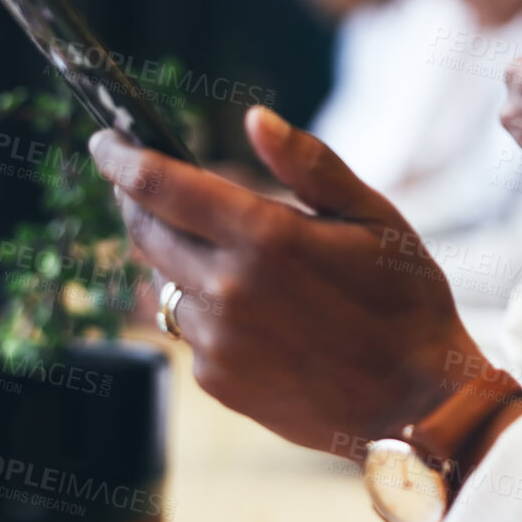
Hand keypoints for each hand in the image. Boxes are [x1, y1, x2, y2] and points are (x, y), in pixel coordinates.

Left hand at [88, 108, 521, 462]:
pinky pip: (188, 329)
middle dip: (137, 201)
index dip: (122, 157)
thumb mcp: (373, 216)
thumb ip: (308, 163)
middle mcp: (228, 288)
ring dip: (177, 259)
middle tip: (147, 184)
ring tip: (223, 254)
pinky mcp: (217, 380)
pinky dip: (204, 308)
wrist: (415, 402)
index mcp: (265, 236)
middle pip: (146, 231)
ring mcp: (217, 339)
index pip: (160, 186)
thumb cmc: (405, 299)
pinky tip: (250, 308)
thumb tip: (254, 119)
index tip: (106, 141)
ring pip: (163, 282)